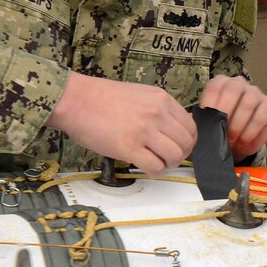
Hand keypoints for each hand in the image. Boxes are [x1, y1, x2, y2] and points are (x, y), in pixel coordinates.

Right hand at [47, 71, 197, 174]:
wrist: (76, 100)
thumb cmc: (101, 98)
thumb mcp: (139, 94)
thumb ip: (158, 109)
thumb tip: (172, 129)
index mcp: (161, 99)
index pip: (190, 126)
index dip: (188, 142)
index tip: (179, 147)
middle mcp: (157, 114)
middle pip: (185, 143)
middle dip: (179, 155)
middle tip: (167, 159)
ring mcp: (144, 131)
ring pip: (174, 156)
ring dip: (167, 165)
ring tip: (156, 163)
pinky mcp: (129, 147)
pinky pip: (155, 167)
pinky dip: (154, 172)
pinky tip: (145, 168)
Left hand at [197, 74, 266, 158]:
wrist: (237, 138)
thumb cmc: (220, 127)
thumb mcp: (209, 122)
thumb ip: (203, 120)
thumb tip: (194, 125)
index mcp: (220, 82)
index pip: (214, 88)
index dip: (210, 105)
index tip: (207, 124)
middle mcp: (238, 83)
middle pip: (233, 90)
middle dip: (225, 114)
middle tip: (221, 133)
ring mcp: (255, 92)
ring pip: (248, 103)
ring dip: (238, 125)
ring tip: (232, 141)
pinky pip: (261, 116)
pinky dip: (251, 132)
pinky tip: (244, 142)